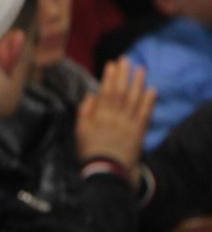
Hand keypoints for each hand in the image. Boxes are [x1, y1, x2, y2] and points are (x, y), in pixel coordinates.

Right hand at [76, 57, 155, 173]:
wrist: (106, 171)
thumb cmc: (90, 152)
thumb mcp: (79, 132)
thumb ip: (84, 112)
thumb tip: (90, 95)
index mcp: (99, 117)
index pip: (105, 92)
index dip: (109, 77)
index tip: (112, 64)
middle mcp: (115, 118)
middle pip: (120, 92)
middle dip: (123, 75)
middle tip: (126, 60)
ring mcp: (128, 124)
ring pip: (134, 100)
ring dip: (138, 83)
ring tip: (141, 69)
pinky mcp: (139, 132)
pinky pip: (145, 114)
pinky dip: (149, 101)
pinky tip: (152, 90)